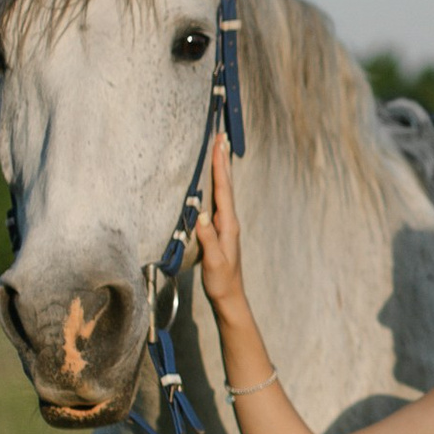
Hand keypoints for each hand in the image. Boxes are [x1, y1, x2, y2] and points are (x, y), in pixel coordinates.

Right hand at [191, 134, 247, 309]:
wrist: (231, 297)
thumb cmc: (221, 281)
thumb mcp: (213, 262)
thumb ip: (208, 238)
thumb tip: (202, 214)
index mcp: (229, 225)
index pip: (224, 189)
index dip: (220, 166)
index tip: (218, 144)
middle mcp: (230, 221)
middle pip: (227, 184)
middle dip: (223, 159)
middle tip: (221, 136)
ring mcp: (227, 225)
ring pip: (224, 190)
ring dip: (222, 169)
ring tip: (220, 151)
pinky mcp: (222, 231)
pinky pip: (220, 200)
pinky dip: (218, 185)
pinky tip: (215, 183)